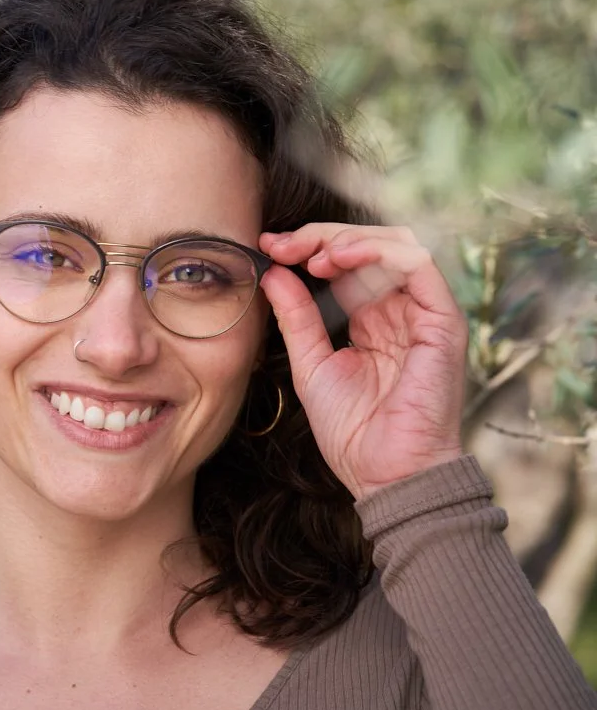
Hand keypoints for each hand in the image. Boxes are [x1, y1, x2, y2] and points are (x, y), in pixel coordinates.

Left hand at [258, 224, 468, 499]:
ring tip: (311, 254)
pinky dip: (378, 251)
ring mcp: (424, 314)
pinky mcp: (442, 321)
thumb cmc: (352, 431)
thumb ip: (296, 317)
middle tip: (281, 244)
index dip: (307, 247)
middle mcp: (400, 311)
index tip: (267, 246)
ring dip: (348, 239)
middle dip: (320, 236)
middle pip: (368, 246)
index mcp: (371, 319)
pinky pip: (418, 265)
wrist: (384, 474)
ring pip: (395, 245)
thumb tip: (272, 272)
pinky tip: (340, 259)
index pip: (344, 264)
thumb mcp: (310, 364)